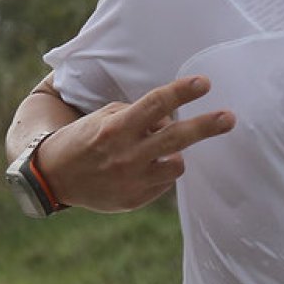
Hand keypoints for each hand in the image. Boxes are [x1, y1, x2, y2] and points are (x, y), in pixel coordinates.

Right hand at [36, 75, 234, 212]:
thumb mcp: (104, 118)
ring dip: (174, 154)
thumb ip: (139, 115)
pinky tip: (140, 169)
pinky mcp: (135, 200)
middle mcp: (126, 155)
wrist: (53, 178)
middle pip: (176, 138)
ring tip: (156, 151)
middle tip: (230, 118)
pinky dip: (159, 172)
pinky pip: (164, 182)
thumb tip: (172, 119)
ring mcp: (132, 181)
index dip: (182, 92)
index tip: (205, 83)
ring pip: (177, 164)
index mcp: (116, 129)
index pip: (155, 105)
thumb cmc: (86, 139)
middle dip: (206, 126)